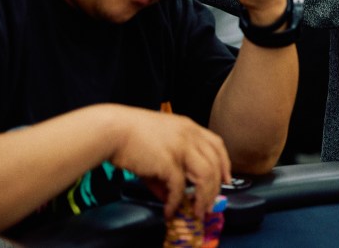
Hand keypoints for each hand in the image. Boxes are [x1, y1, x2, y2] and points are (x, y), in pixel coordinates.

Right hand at [107, 106, 230, 219]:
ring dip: (203, 197)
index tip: (226, 179)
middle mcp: (190, 135)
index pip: (217, 144)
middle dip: (216, 187)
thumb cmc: (130, 136)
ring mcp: (181, 147)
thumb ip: (166, 173)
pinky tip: (170, 210)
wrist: (112, 130)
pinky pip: (180, 187)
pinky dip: (177, 201)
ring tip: (197, 211)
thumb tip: (169, 197)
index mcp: (189, 127)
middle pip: (215, 163)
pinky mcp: (168, 161)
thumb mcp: (156, 148)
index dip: (224, 163)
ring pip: (206, 175)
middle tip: (210, 204)